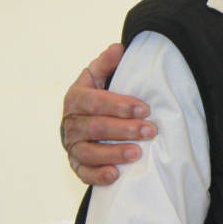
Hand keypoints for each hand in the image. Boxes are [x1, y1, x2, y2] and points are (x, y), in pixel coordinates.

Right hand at [61, 43, 156, 185]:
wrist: (78, 122)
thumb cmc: (95, 97)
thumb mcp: (98, 77)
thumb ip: (107, 64)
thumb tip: (119, 48)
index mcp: (76, 99)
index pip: (96, 102)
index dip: (120, 105)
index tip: (144, 109)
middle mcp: (71, 123)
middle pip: (96, 127)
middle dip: (124, 129)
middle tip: (151, 131)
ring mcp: (73, 145)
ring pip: (90, 152)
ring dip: (114, 153)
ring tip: (137, 153)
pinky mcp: (76, 164)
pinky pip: (84, 173)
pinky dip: (98, 175)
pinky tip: (116, 174)